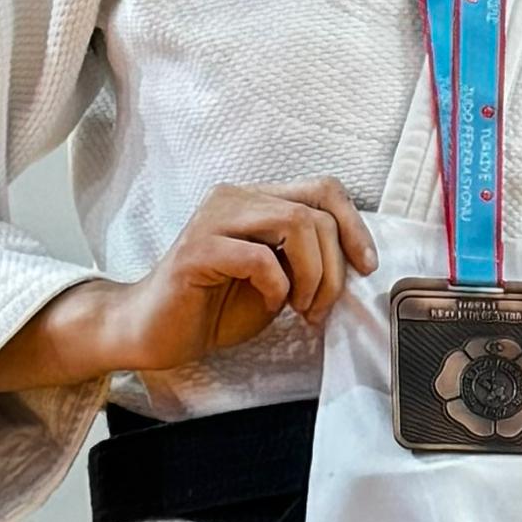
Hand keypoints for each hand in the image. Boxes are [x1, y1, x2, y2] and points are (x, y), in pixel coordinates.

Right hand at [0, 184, 375, 394]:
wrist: (156, 333)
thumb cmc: (214, 308)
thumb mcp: (278, 282)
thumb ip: (307, 261)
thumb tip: (354, 263)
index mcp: (256, 200)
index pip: (323, 188)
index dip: (354, 225)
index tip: (365, 266)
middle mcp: (234, 199)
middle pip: (315, 210)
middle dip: (334, 267)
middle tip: (319, 307)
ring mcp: (214, 219)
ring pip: (295, 224)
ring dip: (312, 275)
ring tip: (301, 308)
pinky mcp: (197, 249)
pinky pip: (260, 257)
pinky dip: (278, 286)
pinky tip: (270, 304)